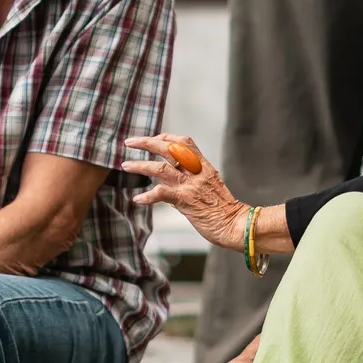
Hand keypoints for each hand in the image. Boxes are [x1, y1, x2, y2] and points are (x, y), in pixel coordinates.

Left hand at [123, 134, 251, 251]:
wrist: (237, 225)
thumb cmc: (224, 210)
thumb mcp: (212, 186)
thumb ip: (194, 179)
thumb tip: (172, 180)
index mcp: (204, 167)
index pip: (184, 142)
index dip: (167, 137)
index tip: (154, 138)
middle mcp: (196, 172)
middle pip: (169, 148)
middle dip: (147, 142)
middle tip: (130, 142)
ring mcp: (190, 186)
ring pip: (160, 168)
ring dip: (140, 166)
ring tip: (126, 166)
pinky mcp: (185, 201)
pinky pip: (162, 193)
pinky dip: (147, 196)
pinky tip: (138, 199)